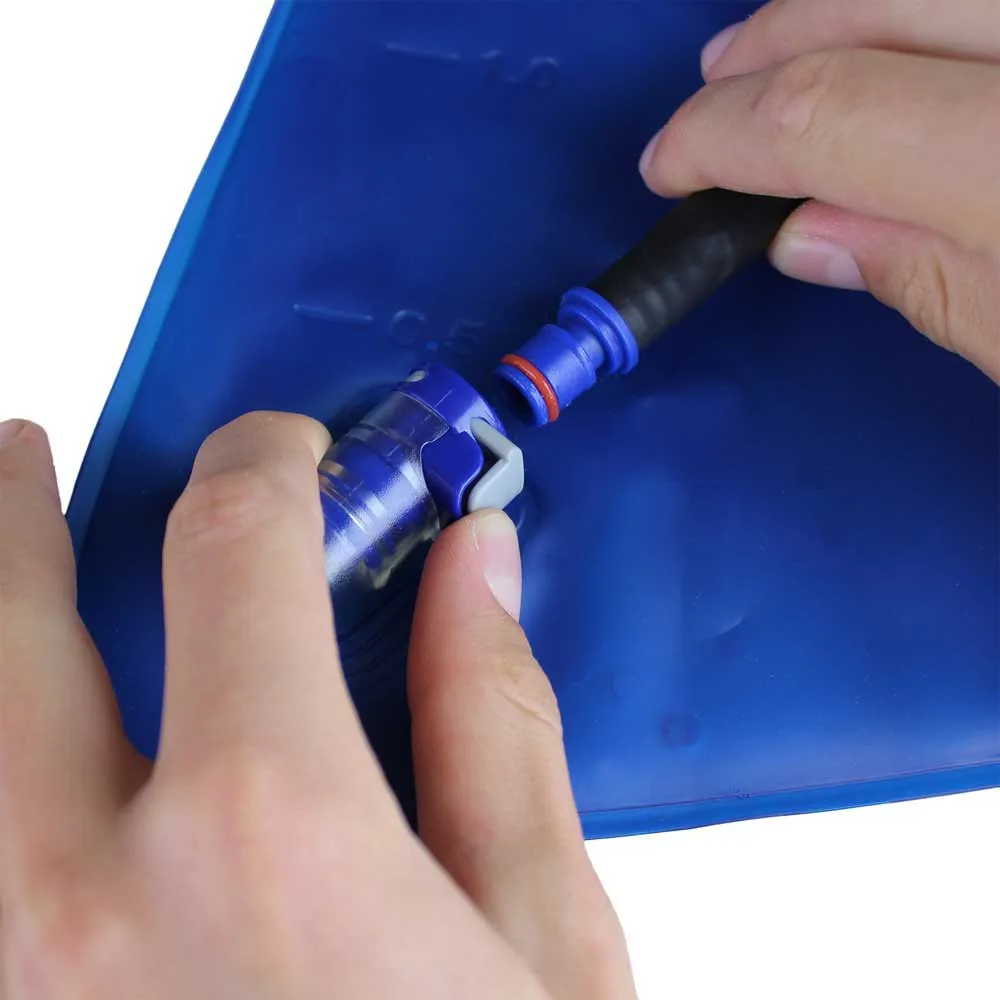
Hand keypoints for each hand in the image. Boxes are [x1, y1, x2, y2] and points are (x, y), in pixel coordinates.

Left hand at [0, 415, 634, 998]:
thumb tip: (472, 572)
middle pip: (18, 631)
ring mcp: (28, 983)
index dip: (260, 468)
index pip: (235, 551)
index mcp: (269, 837)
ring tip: (17, 579)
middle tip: (25, 459)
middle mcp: (98, 907)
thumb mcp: (539, 931)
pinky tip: (42, 741)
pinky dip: (3, 767)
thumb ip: (493, 728)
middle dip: (19, 519)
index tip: (278, 453)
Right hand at [639, 0, 999, 382]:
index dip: (721, 133)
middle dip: (769, 45)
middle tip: (710, 93)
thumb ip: (919, 274)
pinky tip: (877, 42)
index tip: (670, 169)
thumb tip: (805, 231)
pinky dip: (905, 12)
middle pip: (873, 4)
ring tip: (779, 50)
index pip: (826, 113)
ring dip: (830, 7)